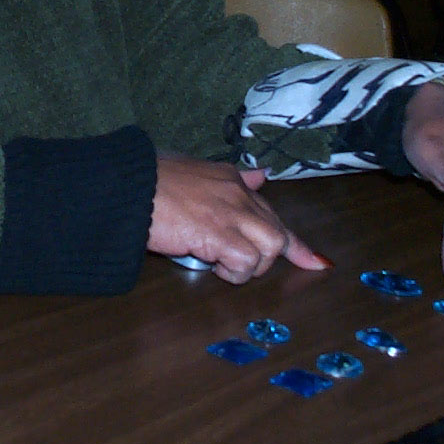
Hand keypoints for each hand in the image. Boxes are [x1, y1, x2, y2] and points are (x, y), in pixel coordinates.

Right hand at [149, 155, 329, 284]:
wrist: (128, 186)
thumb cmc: (148, 181)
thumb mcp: (193, 171)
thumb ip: (229, 178)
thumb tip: (261, 175)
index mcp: (230, 179)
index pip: (270, 209)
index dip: (294, 241)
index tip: (315, 261)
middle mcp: (237, 194)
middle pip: (278, 232)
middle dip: (268, 257)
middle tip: (241, 266)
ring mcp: (230, 213)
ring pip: (271, 247)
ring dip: (250, 265)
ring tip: (221, 263)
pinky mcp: (219, 234)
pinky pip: (246, 262)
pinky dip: (234, 271)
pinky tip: (213, 264)